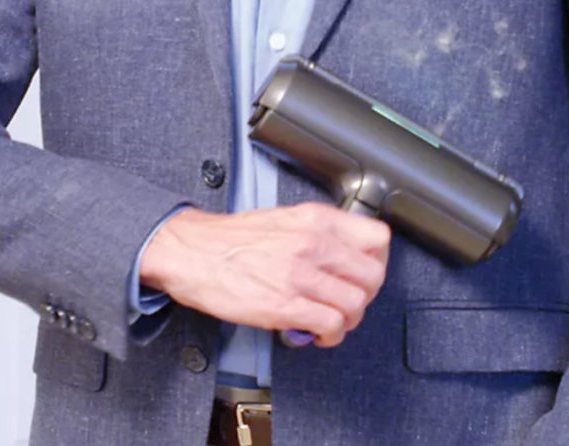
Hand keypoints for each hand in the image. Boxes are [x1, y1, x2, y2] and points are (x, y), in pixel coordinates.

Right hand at [140, 202, 390, 346]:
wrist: (191, 252)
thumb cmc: (230, 239)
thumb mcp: (284, 219)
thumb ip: (319, 233)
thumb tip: (346, 253)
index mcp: (315, 220)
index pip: (377, 238)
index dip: (377, 261)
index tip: (366, 273)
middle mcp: (313, 244)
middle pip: (372, 276)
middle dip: (365, 296)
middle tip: (350, 301)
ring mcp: (300, 275)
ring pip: (355, 304)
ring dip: (347, 320)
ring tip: (332, 321)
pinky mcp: (285, 305)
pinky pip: (330, 325)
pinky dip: (330, 335)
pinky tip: (318, 333)